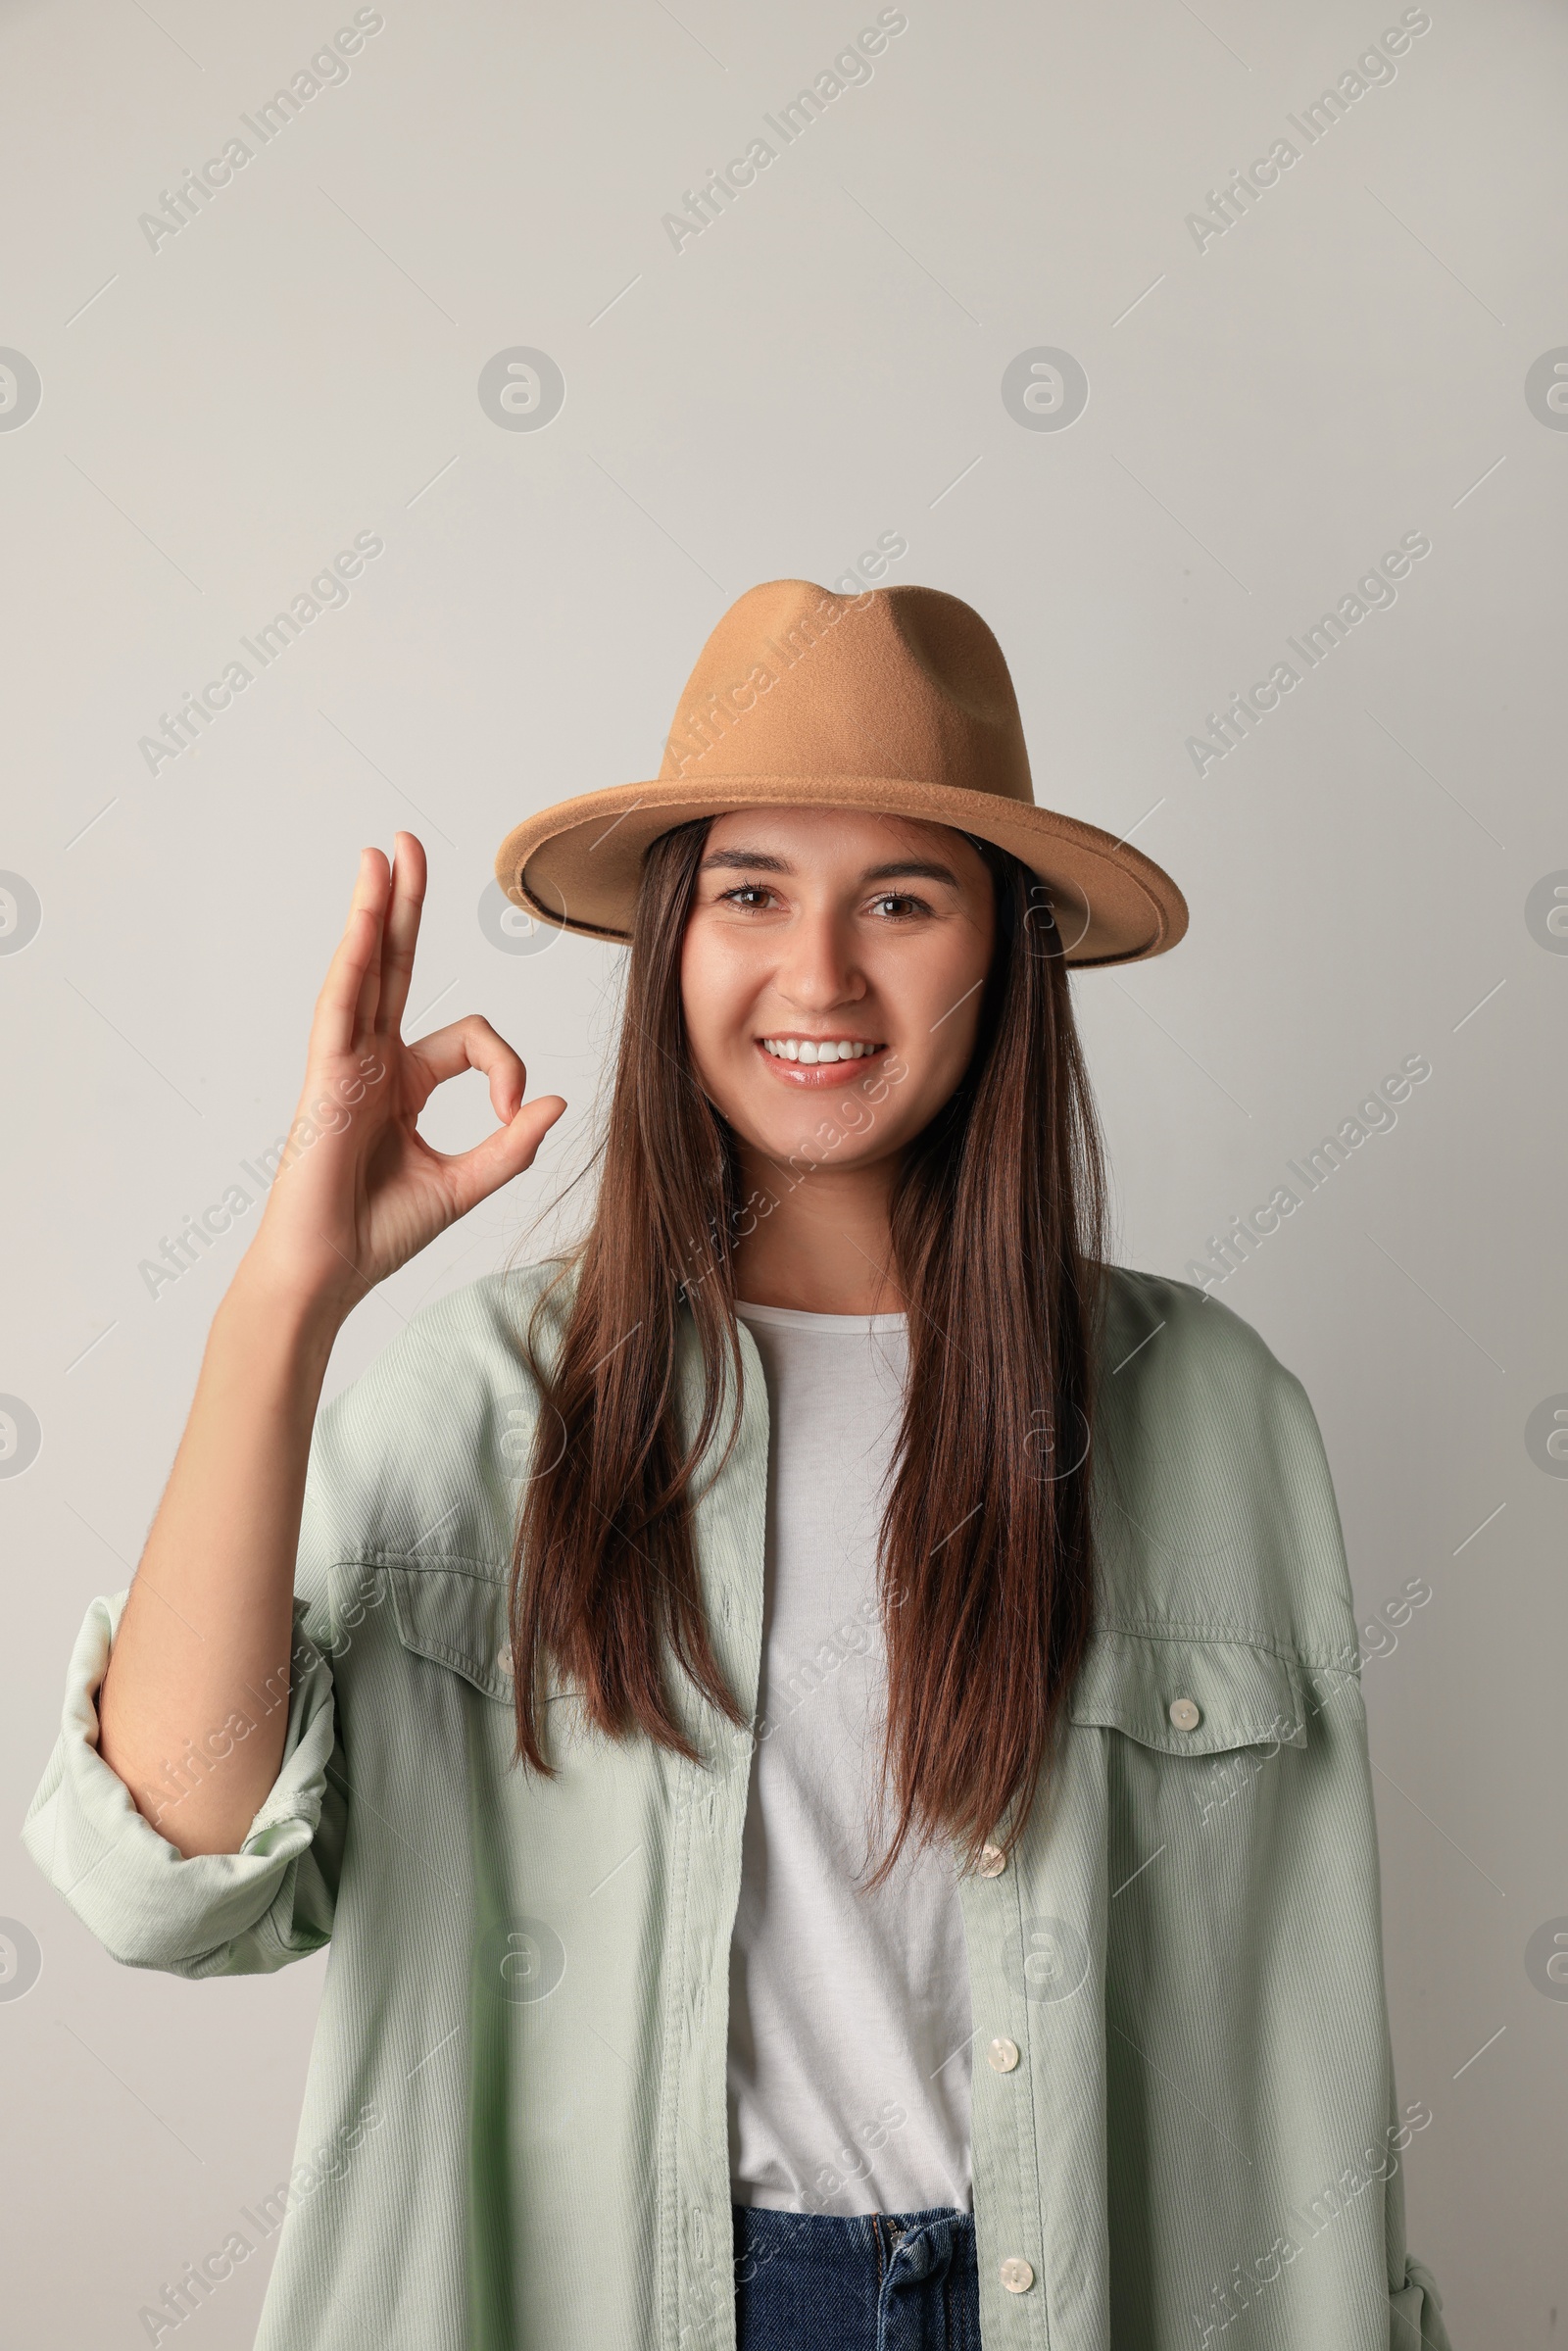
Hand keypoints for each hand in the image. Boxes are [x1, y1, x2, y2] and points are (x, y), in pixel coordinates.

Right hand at [239, 833, 565, 1321]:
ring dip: (377, 908)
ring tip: (385, 852)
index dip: (507, 1067)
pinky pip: (341, 1001)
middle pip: (395, 966)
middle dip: (406, 905)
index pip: (470, 1040)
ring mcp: (344, 1062)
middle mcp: (371, 1061)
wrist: (328, 1272)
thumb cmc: (379, 1234)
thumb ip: (511, 1145)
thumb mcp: (465, 1184)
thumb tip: (557, 1101)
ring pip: (365, 969)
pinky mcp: (323, 1073)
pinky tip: (367, 911)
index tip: (517, 1111)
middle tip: (408, 845)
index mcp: (403, 1083)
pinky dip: (356, 954)